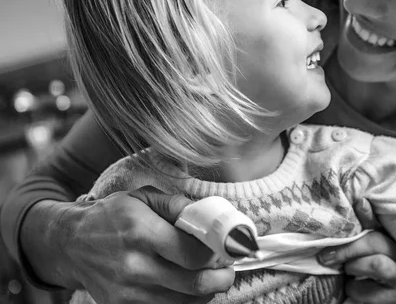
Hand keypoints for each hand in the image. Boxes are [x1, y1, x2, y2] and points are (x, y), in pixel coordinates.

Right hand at [26, 186, 233, 303]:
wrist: (70, 244)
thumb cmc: (111, 216)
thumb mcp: (142, 198)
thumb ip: (177, 205)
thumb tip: (209, 215)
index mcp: (142, 233)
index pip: (193, 254)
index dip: (218, 254)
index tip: (229, 249)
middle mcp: (135, 266)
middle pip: (194, 284)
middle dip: (222, 279)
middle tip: (228, 269)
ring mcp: (128, 292)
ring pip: (184, 302)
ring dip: (206, 292)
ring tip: (212, 277)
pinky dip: (185, 301)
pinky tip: (189, 287)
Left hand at [317, 198, 395, 303]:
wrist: (366, 303)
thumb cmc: (360, 274)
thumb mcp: (358, 251)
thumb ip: (359, 229)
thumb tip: (361, 201)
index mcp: (394, 242)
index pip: (381, 223)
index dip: (369, 214)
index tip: (359, 203)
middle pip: (377, 241)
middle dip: (348, 248)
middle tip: (326, 256)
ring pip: (376, 264)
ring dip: (354, 267)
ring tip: (348, 273)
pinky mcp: (395, 298)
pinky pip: (369, 289)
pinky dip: (354, 288)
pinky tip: (353, 289)